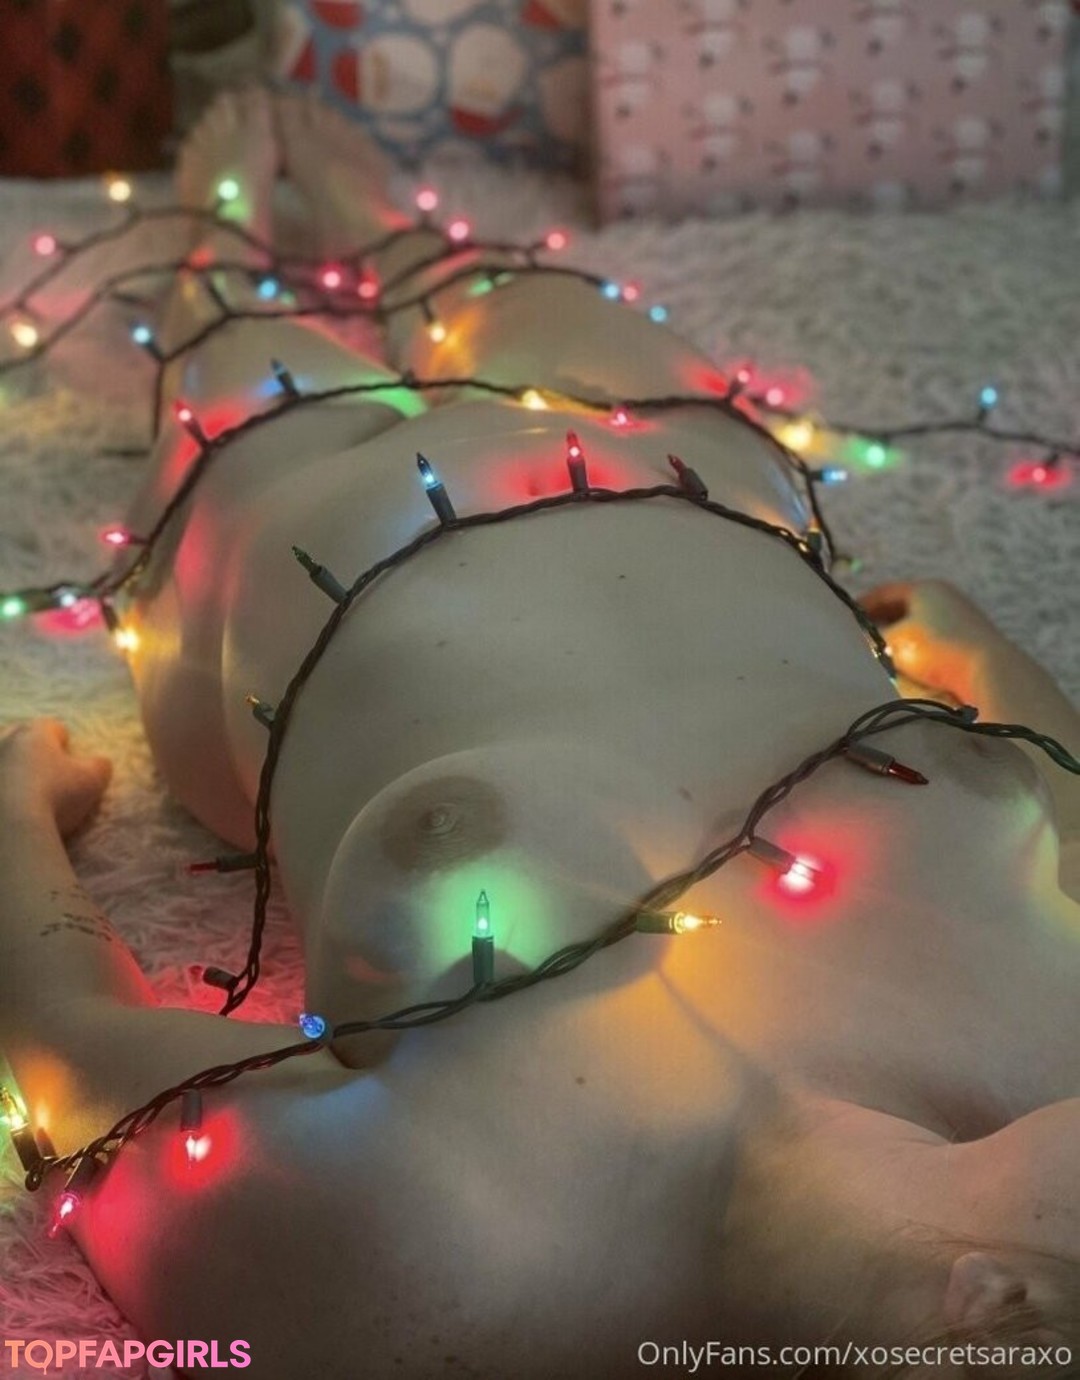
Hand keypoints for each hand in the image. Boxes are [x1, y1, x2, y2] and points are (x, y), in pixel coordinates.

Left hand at [0, 719, 111, 837]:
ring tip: (16, 786)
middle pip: (15, 735)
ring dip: (6, 766)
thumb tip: (100, 762)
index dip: (62, 741)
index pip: (52, 727)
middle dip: (27, 748)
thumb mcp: (93, 781)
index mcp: (34, 734)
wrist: (8, 830)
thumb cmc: (55, 797)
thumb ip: (99, 766)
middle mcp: (3, 741)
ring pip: (0, 757)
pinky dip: (0, 788)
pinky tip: (6, 804)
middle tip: (40, 770)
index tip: (67, 756)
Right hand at [859, 579, 1010, 706]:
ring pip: (917, 625)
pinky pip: (932, 640)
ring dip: (897, 638)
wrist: (987, 671)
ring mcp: (960, 617)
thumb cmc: (936, 647)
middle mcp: (944, 597)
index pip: (884, 592)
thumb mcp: (894, 641)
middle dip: (879, 623)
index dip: (861, 606)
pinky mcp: (968, 640)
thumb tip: (857, 638)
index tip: (844, 622)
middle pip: (902, 607)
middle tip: (859, 640)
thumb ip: (871, 638)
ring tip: (879, 655)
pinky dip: (916, 648)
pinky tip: (906, 665)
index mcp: (925, 588)